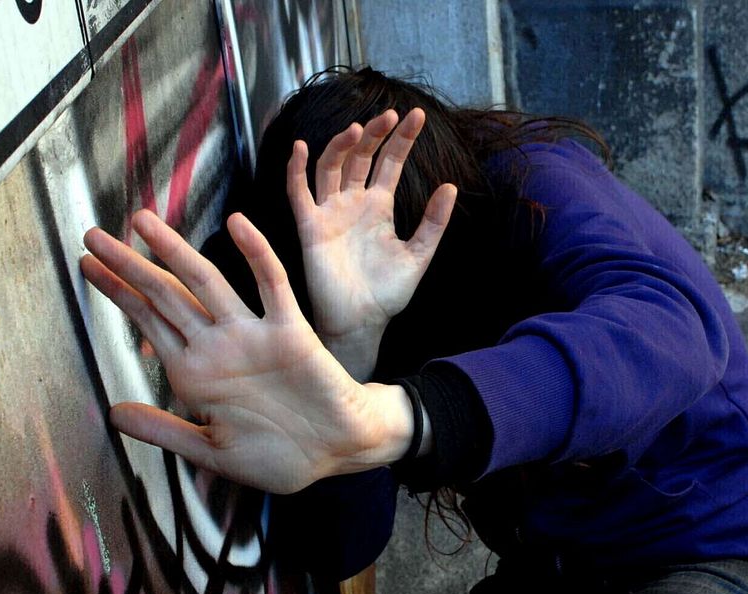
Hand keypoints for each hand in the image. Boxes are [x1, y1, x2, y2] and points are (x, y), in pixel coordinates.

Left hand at [80, 210, 414, 493]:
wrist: (338, 451)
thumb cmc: (279, 456)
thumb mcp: (211, 451)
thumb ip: (164, 431)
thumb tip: (113, 415)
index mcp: (196, 373)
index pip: (148, 322)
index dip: (117, 292)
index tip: (87, 265)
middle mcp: (219, 346)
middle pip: (166, 295)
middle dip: (128, 265)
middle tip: (92, 233)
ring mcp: (252, 335)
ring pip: (207, 282)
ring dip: (175, 252)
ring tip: (141, 221)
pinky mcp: (290, 331)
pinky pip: (271, 285)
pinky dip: (256, 253)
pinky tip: (238, 224)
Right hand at [287, 108, 456, 378]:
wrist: (362, 323)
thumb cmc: (387, 294)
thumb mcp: (419, 255)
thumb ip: (433, 223)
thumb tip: (450, 187)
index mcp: (379, 206)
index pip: (389, 162)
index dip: (402, 138)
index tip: (417, 115)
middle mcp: (352, 203)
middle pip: (360, 157)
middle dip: (374, 134)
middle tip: (390, 115)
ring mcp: (330, 213)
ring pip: (331, 166)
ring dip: (342, 145)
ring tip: (358, 129)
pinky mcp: (310, 228)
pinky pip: (298, 193)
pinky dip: (296, 169)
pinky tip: (302, 147)